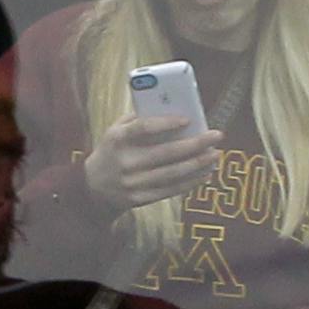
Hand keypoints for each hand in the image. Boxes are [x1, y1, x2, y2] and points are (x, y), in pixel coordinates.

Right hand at [82, 113, 221, 210]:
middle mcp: (125, 162)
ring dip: (199, 164)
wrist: (93, 187)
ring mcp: (133, 183)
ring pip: (173, 173)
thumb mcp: (116, 131)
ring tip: (215, 155)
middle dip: (196, 144)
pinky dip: (191, 182)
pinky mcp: (140, 199)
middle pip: (166, 152)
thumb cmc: (113, 151)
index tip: (188, 119)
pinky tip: (205, 173)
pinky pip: (171, 190)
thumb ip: (139, 120)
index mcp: (118, 139)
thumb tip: (173, 109)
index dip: (167, 123)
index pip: (144, 128)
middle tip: (216, 136)